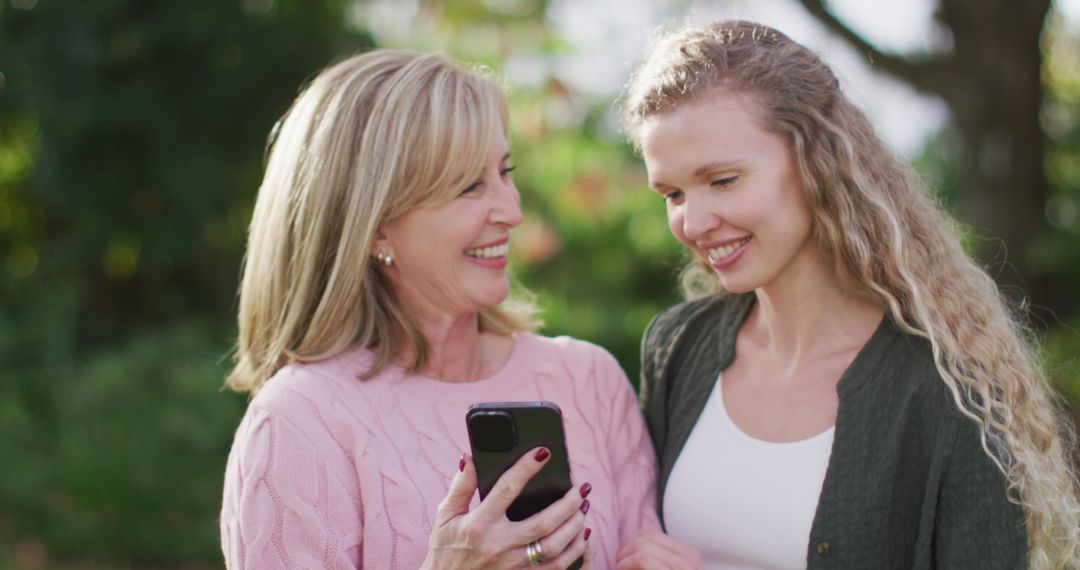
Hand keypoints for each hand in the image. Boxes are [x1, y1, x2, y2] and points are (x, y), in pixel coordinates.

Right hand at [421, 448, 590, 568]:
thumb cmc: (446, 549)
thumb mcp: (446, 516)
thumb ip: (460, 486)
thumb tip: (468, 458)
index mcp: (479, 524)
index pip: (507, 490)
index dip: (526, 468)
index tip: (544, 453)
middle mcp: (498, 545)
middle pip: (543, 522)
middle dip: (567, 502)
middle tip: (581, 486)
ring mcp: (513, 565)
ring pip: (554, 546)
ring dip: (575, 525)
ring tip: (584, 506)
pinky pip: (556, 568)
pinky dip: (574, 551)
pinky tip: (582, 536)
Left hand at [616, 530, 701, 569]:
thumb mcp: (670, 567)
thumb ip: (659, 557)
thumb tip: (631, 545)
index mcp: (690, 556)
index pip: (652, 534)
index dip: (631, 542)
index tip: (622, 556)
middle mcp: (690, 559)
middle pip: (645, 537)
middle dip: (625, 548)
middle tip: (618, 563)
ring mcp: (684, 567)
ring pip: (641, 546)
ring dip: (623, 558)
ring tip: (620, 568)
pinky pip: (642, 559)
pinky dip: (625, 564)